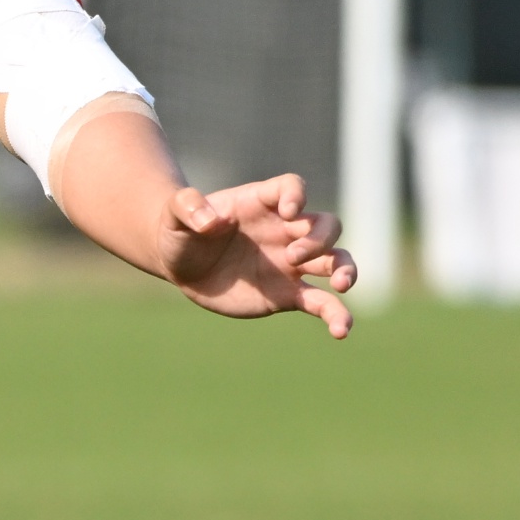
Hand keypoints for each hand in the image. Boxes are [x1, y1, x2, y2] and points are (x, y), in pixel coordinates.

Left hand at [158, 175, 356, 338]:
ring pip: (334, 261)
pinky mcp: (289, 294)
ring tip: (340, 285)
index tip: (289, 212)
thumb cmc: (180, 231)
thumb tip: (209, 221)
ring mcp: (291, 263)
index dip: (296, 196)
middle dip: (320, 239)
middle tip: (293, 256)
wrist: (183, 266)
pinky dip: (335, 315)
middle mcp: (285, 231)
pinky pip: (321, 303)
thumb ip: (187, 207)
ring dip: (345, 269)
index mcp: (262, 203)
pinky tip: (341, 331)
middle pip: (325, 225)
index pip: (292, 188)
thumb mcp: (174, 214)